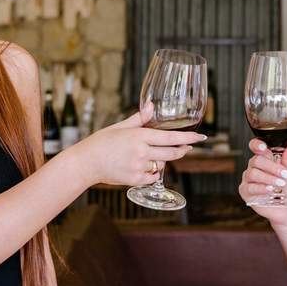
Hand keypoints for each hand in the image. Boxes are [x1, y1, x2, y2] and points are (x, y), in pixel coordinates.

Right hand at [62, 105, 204, 189]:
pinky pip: (152, 177)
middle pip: (172, 153)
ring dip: (160, 161)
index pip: (170, 137)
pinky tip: (139, 167)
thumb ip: (140, 118)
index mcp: (139, 136)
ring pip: (161, 165)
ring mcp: (138, 167)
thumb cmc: (102, 142)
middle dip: (182, 150)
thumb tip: (152, 105)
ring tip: (146, 156)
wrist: (86, 162)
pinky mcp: (134, 180)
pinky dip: (150, 173)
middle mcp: (141, 151)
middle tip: (187, 147)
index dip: (188, 138)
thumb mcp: (120, 126)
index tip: (200, 138)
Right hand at [238, 139, 286, 222]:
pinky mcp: (245, 192)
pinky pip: (250, 187)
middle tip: (285, 175)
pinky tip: (270, 190)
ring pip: (253, 173)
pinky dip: (261, 188)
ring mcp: (248, 179)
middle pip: (256, 160)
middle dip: (272, 167)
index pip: (255, 146)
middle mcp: (254, 167)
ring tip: (280, 184)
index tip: (264, 148)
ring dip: (268, 178)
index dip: (257, 145)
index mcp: (265, 159)